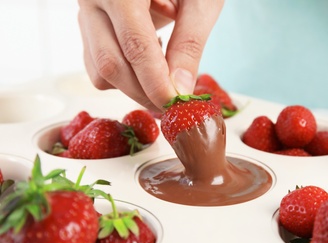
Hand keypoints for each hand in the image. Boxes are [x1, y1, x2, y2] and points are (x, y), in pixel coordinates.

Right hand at [77, 0, 223, 111]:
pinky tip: (145, 60)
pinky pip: (97, 66)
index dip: (156, 82)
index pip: (135, 45)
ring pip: (100, 70)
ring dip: (133, 86)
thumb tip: (179, 90)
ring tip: (161, 73)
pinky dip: (123, 76)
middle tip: (171, 104)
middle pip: (111, 64)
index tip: (174, 104)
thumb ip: (189, 43)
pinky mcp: (87, 26)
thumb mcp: (200, 0)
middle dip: (143, 93)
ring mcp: (85, 13)